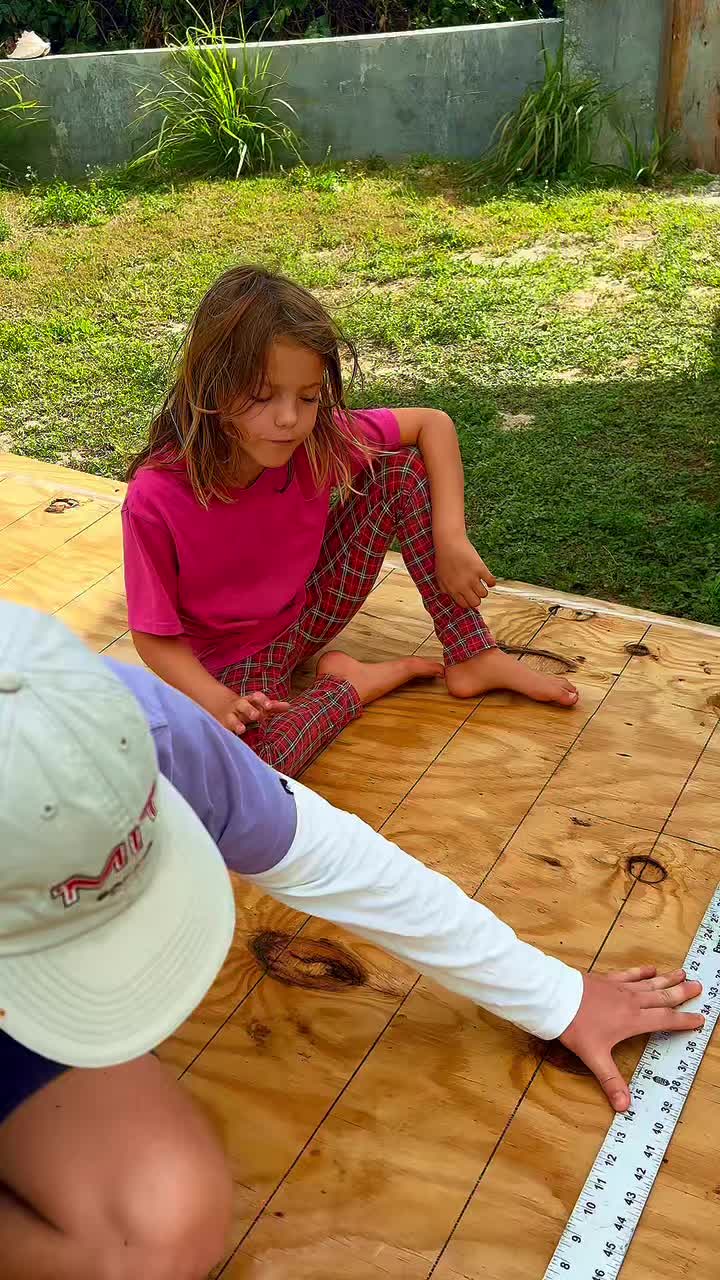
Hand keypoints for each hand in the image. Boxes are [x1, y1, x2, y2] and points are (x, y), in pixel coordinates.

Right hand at [209, 686, 289, 736]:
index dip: (263, 701)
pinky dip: (226, 733)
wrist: (221, 705)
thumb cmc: (246, 707)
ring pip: (232, 718)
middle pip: (244, 705)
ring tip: (241, 730)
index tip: (270, 706)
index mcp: (250, 701)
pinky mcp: (222, 726)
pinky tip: (230, 738)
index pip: (257, 698)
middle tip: (256, 715)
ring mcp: (229, 716)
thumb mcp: (258, 705)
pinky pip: (223, 729)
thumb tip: (288, 706)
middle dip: (250, 710)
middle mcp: (239, 707)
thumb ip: (273, 707)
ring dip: (237, 723)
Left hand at [435, 535, 495, 608]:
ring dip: (483, 590)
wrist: (449, 542)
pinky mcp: (480, 569)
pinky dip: (491, 582)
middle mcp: (462, 586)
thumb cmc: (443, 559)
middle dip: (477, 598)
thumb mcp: (439, 576)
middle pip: (476, 602)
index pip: (464, 605)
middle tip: (476, 590)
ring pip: (484, 594)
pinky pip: (491, 582)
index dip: (468, 601)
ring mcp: (472, 578)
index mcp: (452, 590)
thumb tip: (451, 596)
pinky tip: (487, 578)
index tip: (469, 596)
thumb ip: (444, 588)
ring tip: (480, 583)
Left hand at [559, 966, 704, 1111]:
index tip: (700, 1019)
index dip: (683, 1021)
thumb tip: (624, 1107)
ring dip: (667, 979)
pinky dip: (641, 971)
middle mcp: (630, 1001)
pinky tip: (650, 968)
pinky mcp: (607, 979)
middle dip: (681, 993)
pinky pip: (629, 974)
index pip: (665, 1020)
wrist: (555, 998)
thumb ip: (610, 1081)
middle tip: (699, 987)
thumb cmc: (575, 1026)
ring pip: (649, 983)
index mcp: (632, 1020)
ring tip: (682, 973)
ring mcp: (619, 987)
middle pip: (662, 997)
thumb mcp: (593, 1058)